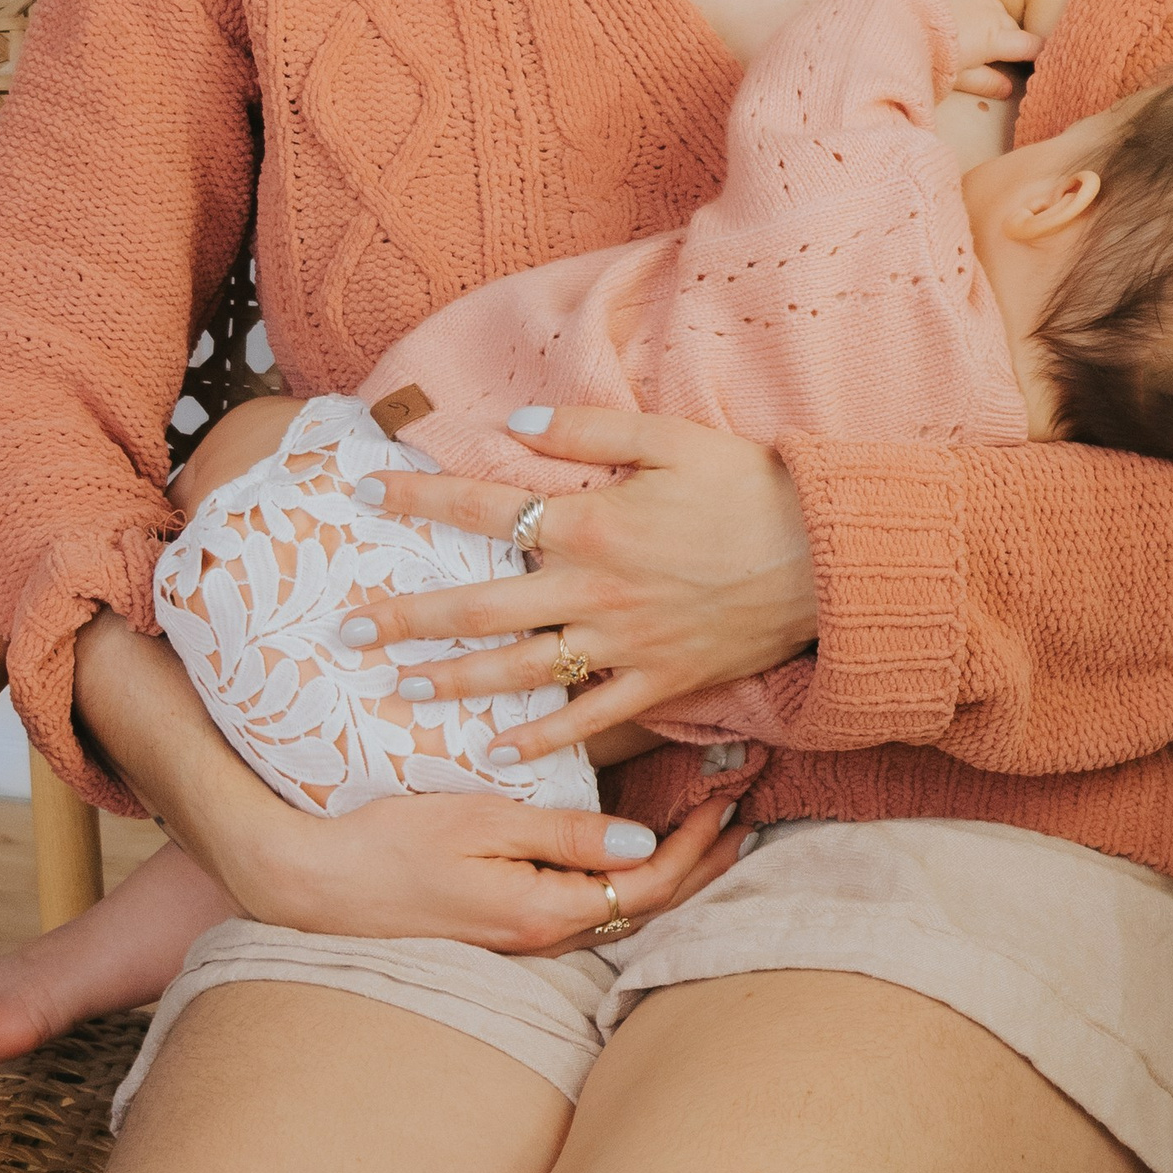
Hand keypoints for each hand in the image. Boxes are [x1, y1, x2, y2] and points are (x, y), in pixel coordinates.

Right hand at [230, 779, 745, 953]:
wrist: (315, 886)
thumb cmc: (391, 843)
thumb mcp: (482, 823)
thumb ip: (565, 836)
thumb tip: (644, 844)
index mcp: (544, 911)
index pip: (649, 885)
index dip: (696, 846)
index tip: (725, 800)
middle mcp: (542, 938)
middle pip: (646, 908)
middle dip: (700, 865)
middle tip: (740, 822)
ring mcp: (522, 941)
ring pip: (619, 914)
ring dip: (667, 876)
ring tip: (704, 838)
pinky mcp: (503, 931)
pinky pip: (586, 913)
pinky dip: (624, 884)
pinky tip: (631, 860)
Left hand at [336, 408, 819, 764]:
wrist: (827, 557)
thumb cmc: (748, 486)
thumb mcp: (668, 438)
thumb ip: (584, 430)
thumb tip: (509, 424)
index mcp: (591, 522)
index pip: (482, 509)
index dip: (418, 500)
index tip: (364, 495)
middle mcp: (593, 589)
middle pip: (479, 607)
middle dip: (406, 618)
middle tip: (345, 631)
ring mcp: (623, 644)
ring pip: (519, 670)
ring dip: (453, 681)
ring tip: (399, 688)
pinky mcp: (658, 682)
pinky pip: (588, 719)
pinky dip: (540, 738)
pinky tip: (495, 747)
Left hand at [927, 0, 1040, 97]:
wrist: (893, 18)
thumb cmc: (926, 55)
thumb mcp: (956, 77)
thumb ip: (984, 81)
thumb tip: (1007, 88)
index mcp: (995, 38)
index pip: (1030, 45)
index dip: (1037, 52)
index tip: (1036, 59)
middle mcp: (990, 11)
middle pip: (1011, 26)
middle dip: (1008, 38)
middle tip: (994, 54)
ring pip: (993, 7)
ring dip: (989, 19)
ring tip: (973, 33)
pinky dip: (971, 3)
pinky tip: (957, 12)